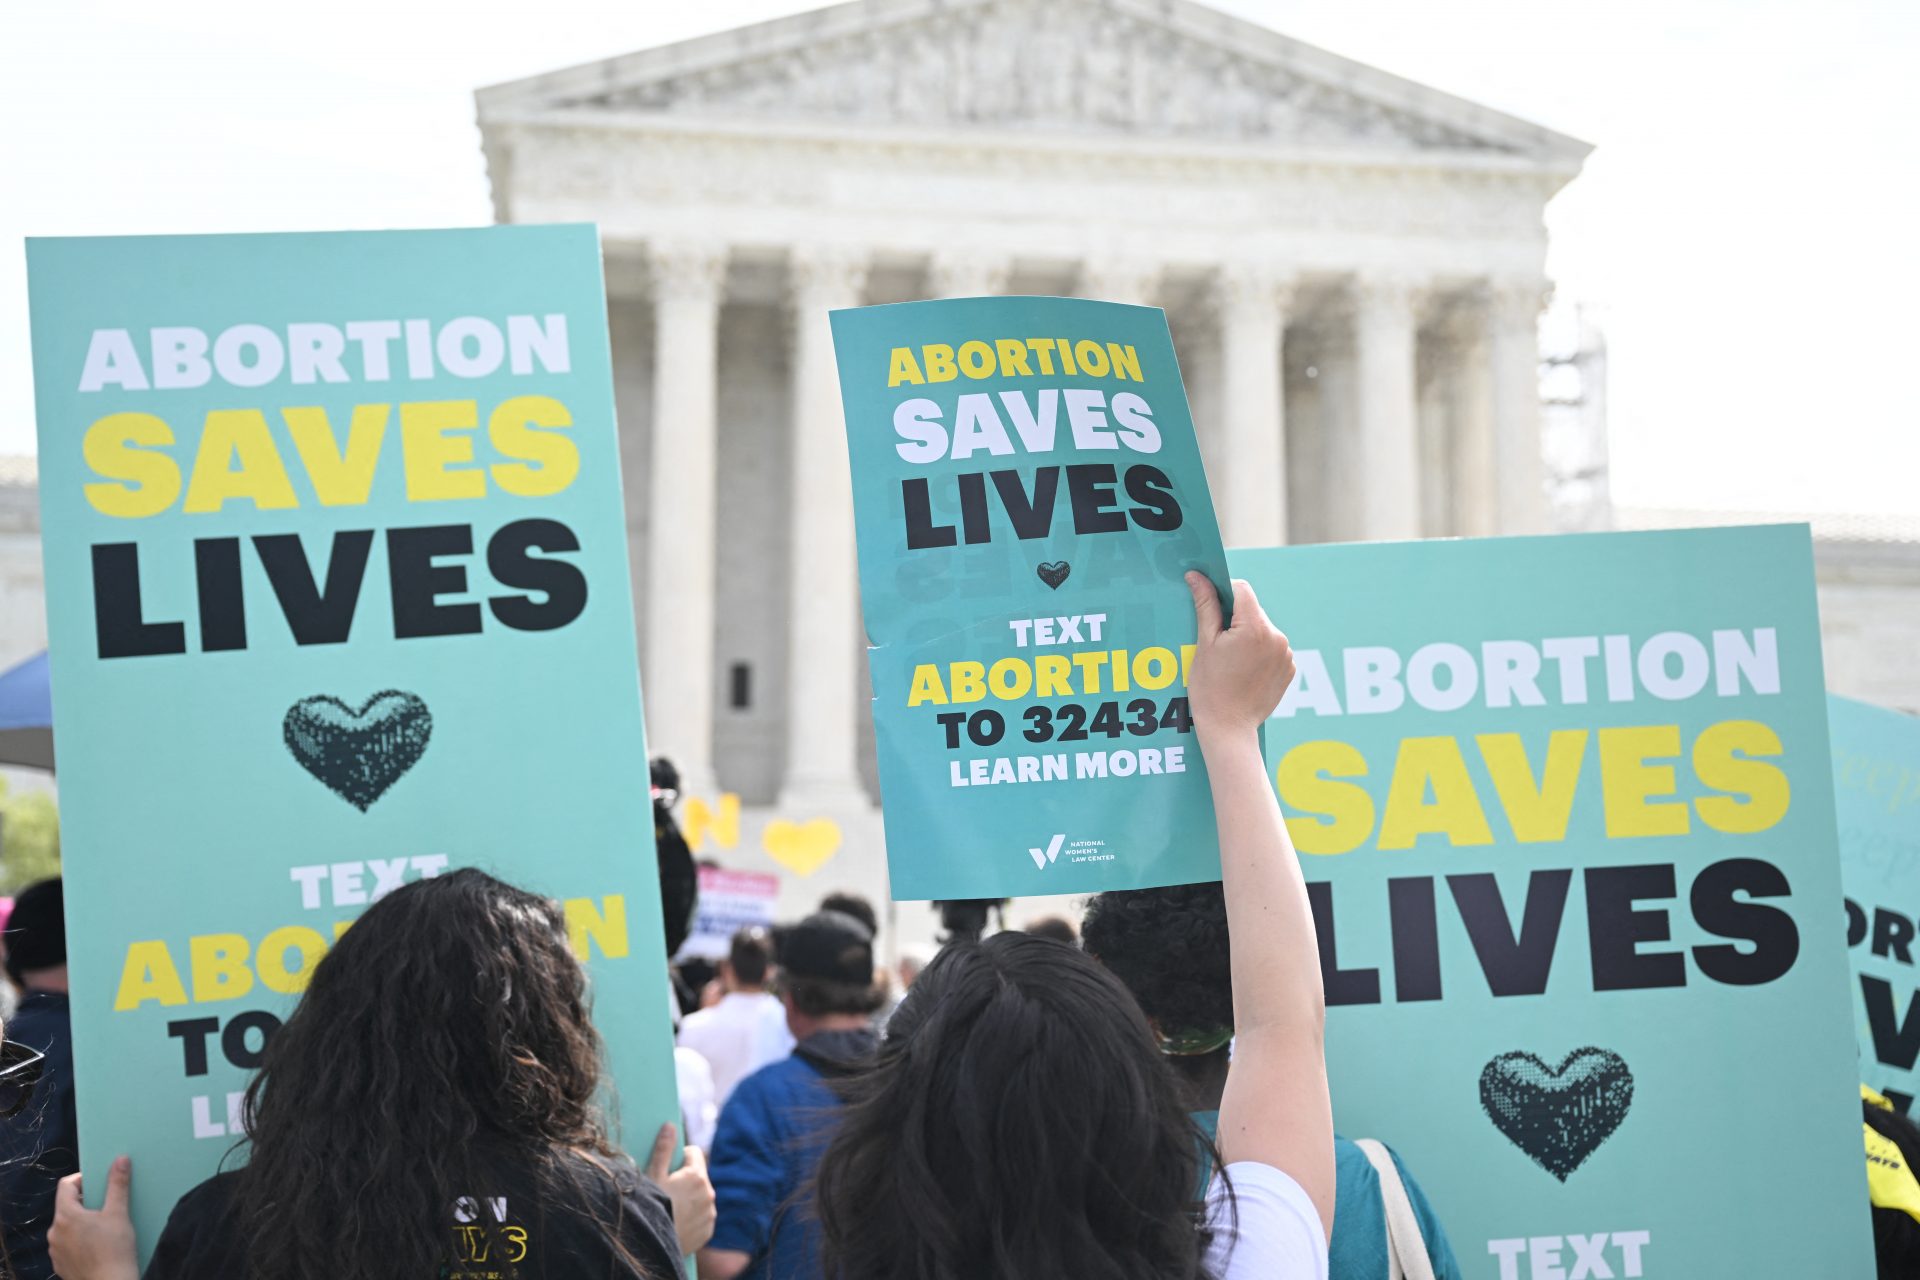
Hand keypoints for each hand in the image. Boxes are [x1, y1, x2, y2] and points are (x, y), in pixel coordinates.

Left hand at [48, 1156, 138, 1279]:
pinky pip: (67, 1244)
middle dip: (86, 1202)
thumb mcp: (119, 1213)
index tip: (99, 1182)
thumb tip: (120, 1160)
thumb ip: (118, 1184)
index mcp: (66, 1216)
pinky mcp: (60, 1263)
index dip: (83, 1179)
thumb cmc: (114, 1250)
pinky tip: (97, 1245)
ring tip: (104, 1228)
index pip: (66, 1185)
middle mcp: (54, 1232)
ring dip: (82, 1222)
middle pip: (67, 1206)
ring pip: (67, 1226)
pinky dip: (79, 1239)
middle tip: (108, 1206)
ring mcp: (55, 1249)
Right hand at [645, 1122, 716, 1254]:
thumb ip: (664, 1149)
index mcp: (697, 1175)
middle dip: (685, 1178)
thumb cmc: (651, 1206)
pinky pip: (703, 1216)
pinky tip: (678, 1221)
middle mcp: (709, 1192)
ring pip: (701, 1196)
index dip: (679, 1157)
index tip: (668, 1167)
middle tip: (666, 1190)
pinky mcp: (709, 1230)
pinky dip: (694, 1216)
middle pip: (698, 1176)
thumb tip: (670, 1125)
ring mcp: (710, 1213)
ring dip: (691, 1197)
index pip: (693, 1153)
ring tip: (672, 1207)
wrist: (653, 1245)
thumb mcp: (653, 1176)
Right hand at [1185, 572, 1294, 741]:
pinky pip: (1273, 649)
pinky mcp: (1289, 669)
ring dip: (1247, 635)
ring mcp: (1286, 654)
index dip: (1223, 591)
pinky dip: (1259, 653)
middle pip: (1252, 610)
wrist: (1229, 729)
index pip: (1241, 589)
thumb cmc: (1210, 688)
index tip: (1209, 604)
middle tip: (1215, 642)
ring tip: (1229, 662)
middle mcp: (1277, 637)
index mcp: (1255, 628)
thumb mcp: (1204, 644)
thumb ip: (1205, 605)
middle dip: (1234, 618)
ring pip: (1263, 629)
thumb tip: (1197, 575)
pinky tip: (1242, 671)